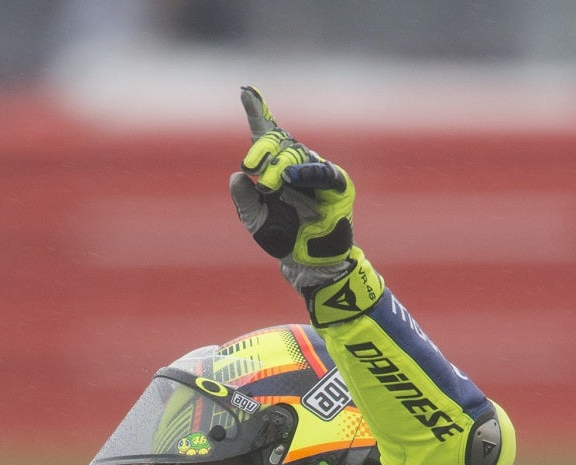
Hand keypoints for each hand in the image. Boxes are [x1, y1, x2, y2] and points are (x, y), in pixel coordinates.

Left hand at [226, 86, 356, 287]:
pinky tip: (289, 178)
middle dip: (262, 149)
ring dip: (279, 167)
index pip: (267, 134)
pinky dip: (306, 173)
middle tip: (250, 166)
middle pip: (280, 142)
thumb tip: (238, 177)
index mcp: (277, 168)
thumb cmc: (283, 238)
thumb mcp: (255, 219)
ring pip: (297, 156)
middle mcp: (298, 165)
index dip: (258, 111)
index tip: (245, 91)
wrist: (308, 263)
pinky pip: (323, 173)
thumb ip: (244, 200)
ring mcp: (318, 173)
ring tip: (267, 183)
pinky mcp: (337, 186)